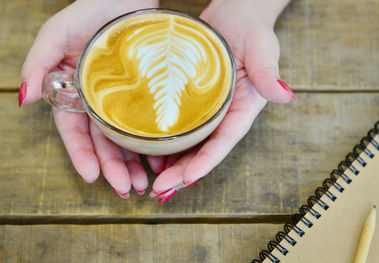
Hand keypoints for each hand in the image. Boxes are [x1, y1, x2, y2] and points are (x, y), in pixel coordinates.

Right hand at [21, 0, 158, 197]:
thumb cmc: (91, 10)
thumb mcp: (56, 33)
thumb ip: (38, 64)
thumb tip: (23, 99)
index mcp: (74, 92)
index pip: (75, 131)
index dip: (81, 155)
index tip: (92, 177)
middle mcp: (98, 101)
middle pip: (103, 142)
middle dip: (113, 168)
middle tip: (127, 188)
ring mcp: (122, 99)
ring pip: (126, 139)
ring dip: (133, 163)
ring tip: (145, 183)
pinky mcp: (145, 95)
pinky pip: (148, 124)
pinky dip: (153, 143)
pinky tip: (162, 159)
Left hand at [147, 0, 294, 201]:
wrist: (234, 14)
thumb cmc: (251, 29)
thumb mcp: (262, 48)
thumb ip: (269, 73)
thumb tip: (285, 95)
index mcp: (243, 107)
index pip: (225, 140)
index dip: (207, 161)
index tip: (187, 179)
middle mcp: (224, 114)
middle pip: (203, 149)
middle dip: (183, 172)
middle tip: (160, 190)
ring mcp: (206, 110)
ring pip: (188, 144)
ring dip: (171, 164)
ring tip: (151, 181)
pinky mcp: (190, 101)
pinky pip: (177, 126)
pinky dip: (164, 142)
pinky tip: (147, 154)